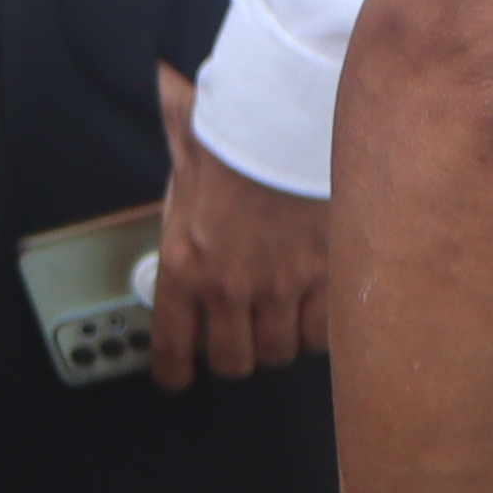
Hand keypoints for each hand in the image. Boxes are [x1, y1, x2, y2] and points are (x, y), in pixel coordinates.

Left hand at [150, 65, 327, 385]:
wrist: (283, 116)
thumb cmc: (229, 133)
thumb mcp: (184, 164)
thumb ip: (178, 197)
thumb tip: (166, 153)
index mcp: (185, 263)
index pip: (171, 346)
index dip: (175, 371)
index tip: (178, 376)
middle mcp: (229, 286)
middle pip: (233, 362)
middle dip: (235, 353)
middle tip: (240, 335)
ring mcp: (280, 286)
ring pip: (280, 352)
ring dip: (278, 340)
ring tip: (279, 315)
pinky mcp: (325, 278)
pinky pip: (321, 334)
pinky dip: (317, 328)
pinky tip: (313, 307)